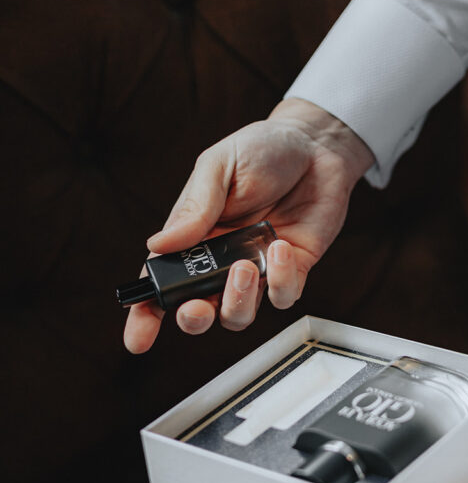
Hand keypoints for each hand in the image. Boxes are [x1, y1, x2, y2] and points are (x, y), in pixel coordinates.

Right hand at [123, 100, 373, 352]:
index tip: (138, 338)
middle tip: (197, 307)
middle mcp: (220, 261)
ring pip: (239, 315)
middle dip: (192, 319)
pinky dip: (280, 280)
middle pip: (199, 310)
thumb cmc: (261, 150)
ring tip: (244, 267)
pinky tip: (279, 247)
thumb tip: (157, 245)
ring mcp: (257, 269)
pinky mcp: (292, 269)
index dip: (145, 315)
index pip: (162, 284)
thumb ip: (194, 208)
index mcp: (192, 237)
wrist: (315, 144)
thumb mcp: (219, 167)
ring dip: (237, 301)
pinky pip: (282, 295)